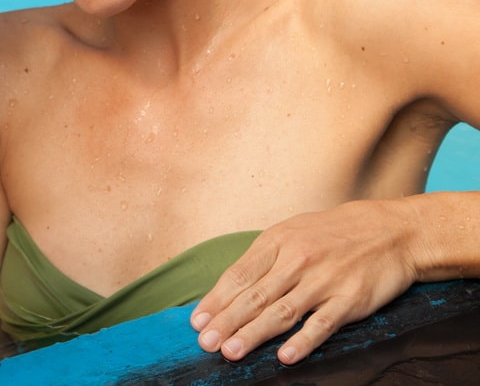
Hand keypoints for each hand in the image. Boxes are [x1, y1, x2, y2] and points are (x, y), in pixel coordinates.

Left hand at [190, 200, 416, 364]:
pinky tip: (284, 356)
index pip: (238, 275)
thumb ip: (263, 260)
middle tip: (206, 344)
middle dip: (226, 322)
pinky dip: (303, 341)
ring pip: (282, 312)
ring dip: (254, 334)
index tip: (197, 322)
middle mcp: (296, 261)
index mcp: (277, 242)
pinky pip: (322, 324)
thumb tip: (230, 288)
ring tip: (231, 351)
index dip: (216, 300)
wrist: (390, 230)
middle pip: (254, 296)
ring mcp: (323, 281)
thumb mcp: (292, 233)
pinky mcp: (350, 300)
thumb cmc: (332, 234)